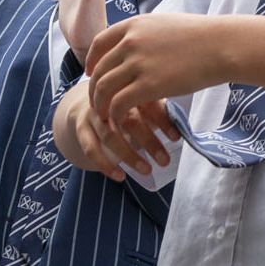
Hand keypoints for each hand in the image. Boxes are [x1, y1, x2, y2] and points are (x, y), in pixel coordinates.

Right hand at [59, 84, 177, 180]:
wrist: (89, 99)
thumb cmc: (127, 103)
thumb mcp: (143, 102)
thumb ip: (159, 111)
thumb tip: (182, 128)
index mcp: (128, 88)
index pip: (147, 104)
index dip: (163, 122)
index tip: (177, 139)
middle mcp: (109, 100)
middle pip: (130, 120)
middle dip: (149, 142)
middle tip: (165, 161)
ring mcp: (94, 114)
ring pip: (110, 135)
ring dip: (128, 155)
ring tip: (147, 170)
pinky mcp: (82, 128)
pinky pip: (90, 148)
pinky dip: (104, 164)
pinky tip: (120, 177)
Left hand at [87, 13, 218, 123]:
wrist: (220, 45)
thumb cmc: (200, 36)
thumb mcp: (163, 24)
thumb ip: (144, 34)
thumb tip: (136, 42)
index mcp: (132, 25)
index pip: (98, 43)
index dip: (91, 61)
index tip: (90, 73)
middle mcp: (130, 42)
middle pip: (99, 69)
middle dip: (93, 88)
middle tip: (96, 102)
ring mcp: (137, 63)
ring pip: (104, 88)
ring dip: (100, 105)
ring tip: (105, 117)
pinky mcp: (148, 85)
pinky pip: (119, 104)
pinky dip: (114, 116)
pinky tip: (119, 123)